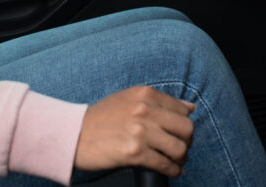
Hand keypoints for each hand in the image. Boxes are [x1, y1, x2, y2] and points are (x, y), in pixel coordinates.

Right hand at [74, 86, 195, 177]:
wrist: (74, 134)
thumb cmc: (101, 118)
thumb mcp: (128, 99)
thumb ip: (158, 101)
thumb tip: (190, 107)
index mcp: (144, 94)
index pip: (182, 109)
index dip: (184, 124)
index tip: (179, 133)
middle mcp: (144, 110)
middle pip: (186, 129)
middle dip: (187, 142)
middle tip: (179, 149)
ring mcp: (140, 131)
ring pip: (179, 148)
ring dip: (180, 159)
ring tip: (174, 161)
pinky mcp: (134, 152)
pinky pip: (165, 164)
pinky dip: (172, 170)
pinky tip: (169, 170)